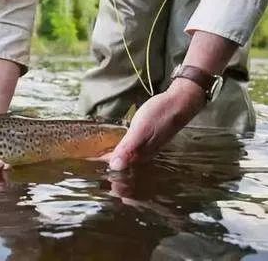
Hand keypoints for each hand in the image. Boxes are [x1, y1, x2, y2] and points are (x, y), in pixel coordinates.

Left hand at [98, 30, 239, 170]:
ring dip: (114, 159)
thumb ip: (128, 148)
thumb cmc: (160, 114)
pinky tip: (117, 147)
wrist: (181, 101)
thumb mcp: (141, 129)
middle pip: (122, 166)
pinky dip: (121, 151)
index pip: (117, 165)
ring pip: (127, 159)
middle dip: (107, 165)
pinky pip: (132, 151)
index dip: (102, 163)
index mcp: (140, 155)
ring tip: (98, 157)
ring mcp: (148, 149)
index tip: (86, 163)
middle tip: (89, 163)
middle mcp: (144, 155)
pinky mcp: (149, 141)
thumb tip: (115, 166)